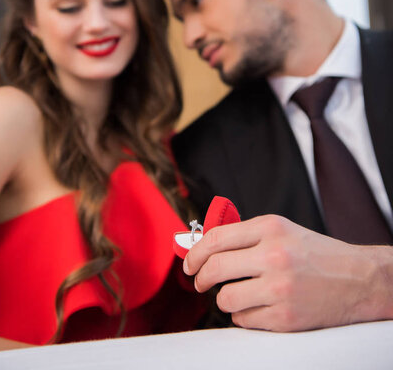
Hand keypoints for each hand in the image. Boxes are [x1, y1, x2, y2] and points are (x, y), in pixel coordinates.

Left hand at [183, 215, 392, 331]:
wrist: (358, 279)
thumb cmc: (316, 253)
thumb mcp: (282, 230)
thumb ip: (246, 236)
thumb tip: (204, 246)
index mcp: (271, 228)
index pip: (216, 238)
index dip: (195, 252)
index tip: (189, 262)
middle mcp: (274, 255)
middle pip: (214, 268)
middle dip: (199, 277)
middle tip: (199, 282)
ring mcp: (279, 288)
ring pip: (225, 298)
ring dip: (224, 298)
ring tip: (237, 294)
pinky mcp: (285, 318)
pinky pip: (243, 320)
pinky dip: (244, 315)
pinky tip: (259, 306)